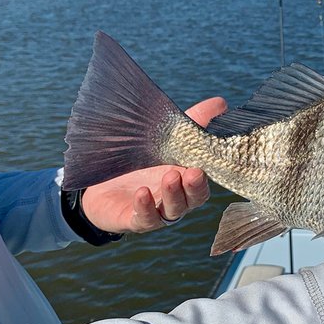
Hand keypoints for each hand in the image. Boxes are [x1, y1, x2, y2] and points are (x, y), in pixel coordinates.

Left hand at [80, 97, 227, 233]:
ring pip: (173, 210)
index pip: (206, 179)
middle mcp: (177, 198)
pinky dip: (145, 207)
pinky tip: (142, 193)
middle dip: (195, 186)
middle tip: (193, 172)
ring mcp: (157, 211)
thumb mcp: (165, 137)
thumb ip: (193, 121)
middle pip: (194, 198)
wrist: (102, 181)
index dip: (211, 171)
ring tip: (170, 177)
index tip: (212, 157)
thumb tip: (221, 104)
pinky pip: (144, 218)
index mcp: (187, 179)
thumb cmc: (141, 158)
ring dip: (174, 194)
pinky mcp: (134, 220)